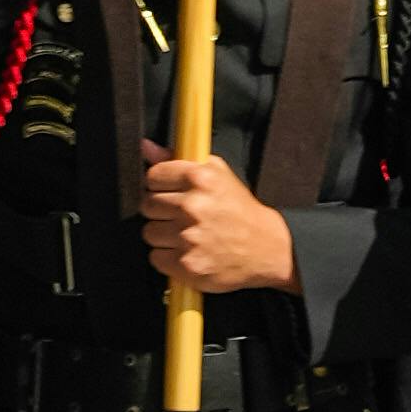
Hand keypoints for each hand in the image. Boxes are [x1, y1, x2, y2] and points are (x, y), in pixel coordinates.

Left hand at [135, 153, 296, 295]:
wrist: (265, 247)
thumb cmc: (238, 209)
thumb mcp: (216, 173)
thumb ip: (176, 158)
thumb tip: (145, 147)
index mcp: (199, 178)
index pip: (152, 177)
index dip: (159, 185)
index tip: (169, 192)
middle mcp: (192, 206)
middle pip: (147, 205)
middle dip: (160, 211)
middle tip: (179, 215)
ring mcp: (189, 237)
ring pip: (149, 232)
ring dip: (163, 235)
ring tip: (184, 234)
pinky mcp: (187, 264)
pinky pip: (155, 257)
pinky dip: (167, 257)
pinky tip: (185, 251)